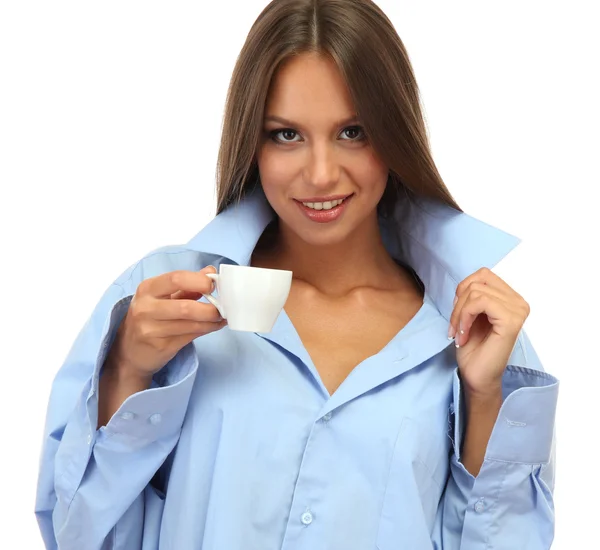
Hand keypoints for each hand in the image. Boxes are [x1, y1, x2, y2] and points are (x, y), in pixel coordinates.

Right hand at [107, 265, 226, 380]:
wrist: (129, 350)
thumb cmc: (149, 317)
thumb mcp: (162, 296)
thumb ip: (186, 284)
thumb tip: (210, 271)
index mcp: (147, 289)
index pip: (176, 279)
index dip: (199, 281)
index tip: (213, 285)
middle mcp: (146, 309)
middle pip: (185, 307)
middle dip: (210, 308)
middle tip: (223, 307)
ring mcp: (151, 330)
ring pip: (191, 324)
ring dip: (213, 321)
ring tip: (222, 316)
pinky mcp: (161, 347)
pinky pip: (191, 337)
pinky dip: (208, 329)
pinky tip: (215, 325)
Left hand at [448, 267, 529, 397]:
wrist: (477, 377)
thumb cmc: (473, 348)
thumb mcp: (469, 314)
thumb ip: (472, 295)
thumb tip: (466, 283)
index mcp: (511, 298)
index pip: (483, 275)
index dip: (463, 290)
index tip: (457, 314)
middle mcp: (519, 302)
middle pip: (477, 281)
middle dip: (458, 303)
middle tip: (455, 326)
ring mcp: (518, 310)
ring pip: (475, 292)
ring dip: (459, 313)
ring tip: (458, 332)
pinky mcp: (511, 320)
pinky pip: (479, 302)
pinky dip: (464, 317)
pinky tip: (463, 334)